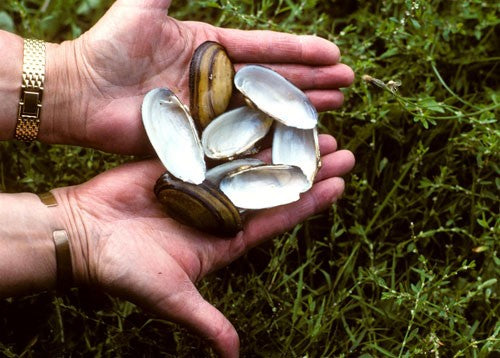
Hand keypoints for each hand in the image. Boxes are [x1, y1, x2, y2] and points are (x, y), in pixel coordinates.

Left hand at [47, 0, 353, 153]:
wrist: (81, 92)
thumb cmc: (110, 46)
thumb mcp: (145, 3)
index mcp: (212, 49)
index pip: (267, 49)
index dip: (302, 51)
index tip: (335, 54)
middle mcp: (217, 82)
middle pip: (274, 82)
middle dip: (312, 82)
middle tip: (347, 86)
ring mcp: (210, 113)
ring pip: (264, 113)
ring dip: (299, 112)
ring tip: (334, 112)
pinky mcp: (200, 139)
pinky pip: (240, 141)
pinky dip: (267, 144)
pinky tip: (293, 147)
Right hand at [53, 134, 353, 356]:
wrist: (83, 235)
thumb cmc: (125, 269)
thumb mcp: (171, 296)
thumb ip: (205, 320)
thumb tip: (233, 355)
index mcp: (225, 239)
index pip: (278, 218)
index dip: (309, 203)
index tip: (340, 185)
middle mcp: (219, 209)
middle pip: (274, 185)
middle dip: (308, 169)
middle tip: (342, 150)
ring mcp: (202, 182)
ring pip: (251, 160)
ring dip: (282, 145)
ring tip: (315, 128)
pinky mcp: (181, 160)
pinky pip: (217, 142)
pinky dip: (241, 129)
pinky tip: (266, 114)